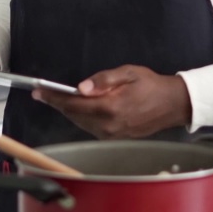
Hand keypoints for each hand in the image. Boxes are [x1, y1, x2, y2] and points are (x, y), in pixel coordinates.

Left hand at [32, 65, 192, 138]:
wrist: (173, 104)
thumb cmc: (151, 85)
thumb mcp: (128, 73)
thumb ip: (103, 80)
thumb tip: (81, 87)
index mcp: (111, 108)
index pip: (74, 104)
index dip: (54, 97)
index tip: (39, 92)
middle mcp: (109, 125)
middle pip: (74, 115)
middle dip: (58, 103)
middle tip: (44, 93)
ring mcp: (112, 134)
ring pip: (80, 122)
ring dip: (69, 110)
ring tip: (60, 98)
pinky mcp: (115, 137)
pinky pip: (90, 127)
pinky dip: (81, 117)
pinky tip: (80, 107)